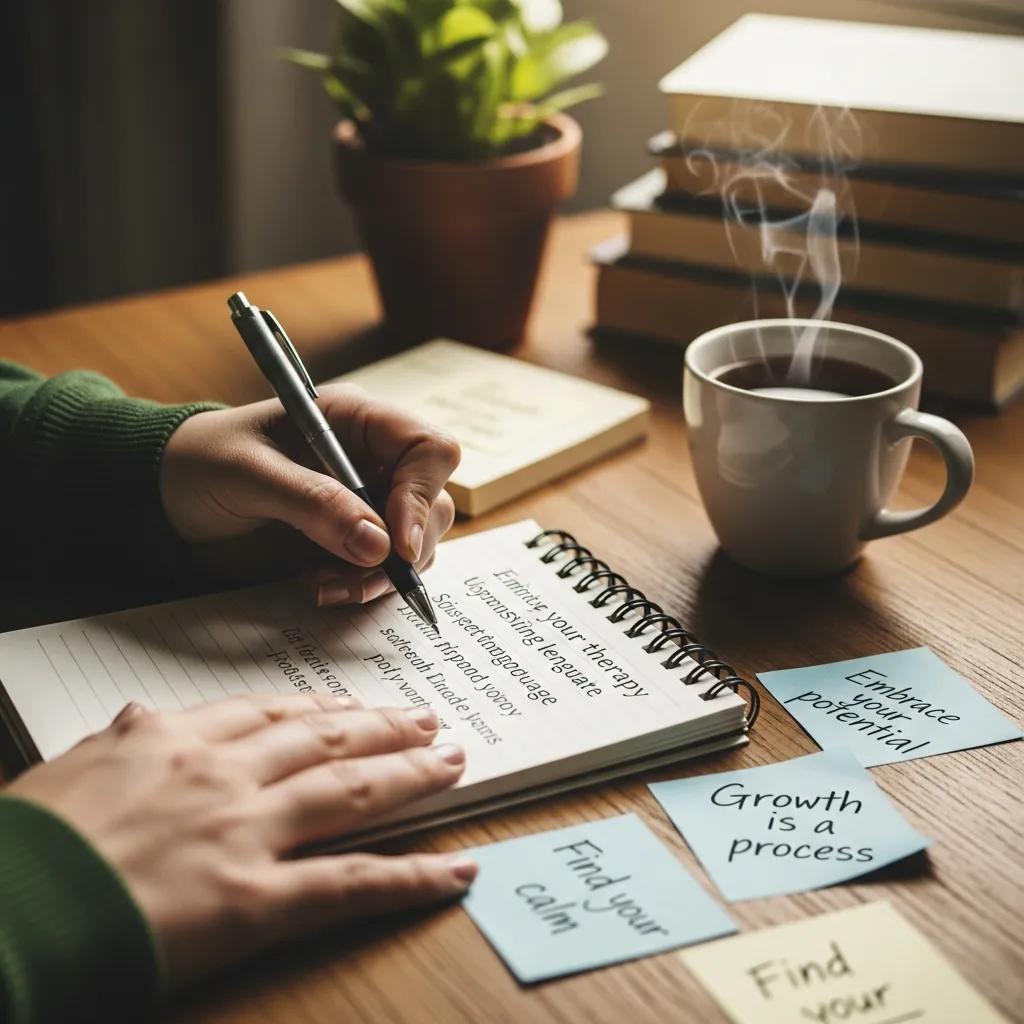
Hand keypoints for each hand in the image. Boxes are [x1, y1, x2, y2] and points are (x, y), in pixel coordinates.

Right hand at [6, 694, 473, 987]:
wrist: (6, 914)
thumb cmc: (26, 848)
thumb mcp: (66, 771)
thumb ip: (121, 740)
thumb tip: (142, 716)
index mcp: (174, 740)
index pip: (268, 713)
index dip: (323, 709)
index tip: (354, 707)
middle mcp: (222, 775)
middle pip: (326, 740)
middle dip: (384, 728)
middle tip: (426, 721)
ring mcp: (245, 833)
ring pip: (350, 791)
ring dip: (411, 776)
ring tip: (451, 763)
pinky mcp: (255, 902)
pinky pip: (350, 885)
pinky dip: (411, 878)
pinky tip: (453, 871)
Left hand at [160, 384, 459, 603]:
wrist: (163, 500)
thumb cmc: (198, 463)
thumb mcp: (247, 475)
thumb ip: (313, 503)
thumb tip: (380, 545)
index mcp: (356, 421)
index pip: (428, 449)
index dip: (422, 494)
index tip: (397, 543)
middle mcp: (372, 461)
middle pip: (434, 502)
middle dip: (405, 546)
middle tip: (360, 573)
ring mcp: (365, 504)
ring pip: (417, 544)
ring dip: (380, 575)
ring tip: (325, 585)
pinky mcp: (349, 543)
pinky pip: (384, 571)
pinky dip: (361, 588)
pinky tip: (319, 589)